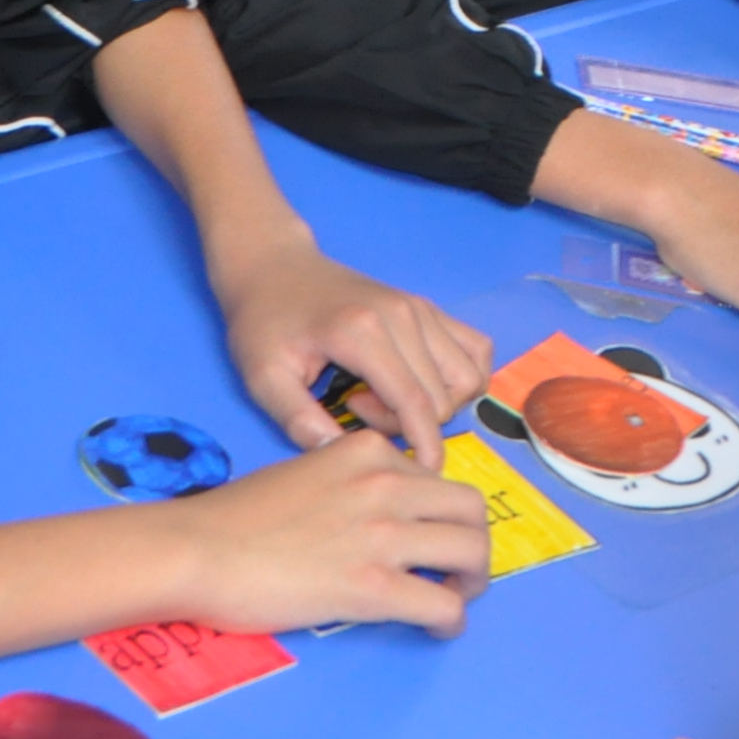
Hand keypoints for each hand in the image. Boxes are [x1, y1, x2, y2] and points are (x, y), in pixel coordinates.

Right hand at [164, 431, 490, 638]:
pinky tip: (437, 629)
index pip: (436, 477)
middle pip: (470, 509)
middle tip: (456, 567)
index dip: (439, 512)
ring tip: (453, 596)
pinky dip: (451, 621)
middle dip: (472, 540)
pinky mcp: (372, 587)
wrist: (197, 550)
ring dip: (472, 579)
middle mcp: (384, 484)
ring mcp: (381, 535)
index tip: (428, 535)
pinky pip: (444, 604)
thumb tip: (375, 509)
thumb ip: (349, 480)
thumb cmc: (235, 517)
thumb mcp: (304, 470)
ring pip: (472, 553)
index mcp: (367, 451)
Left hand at [209, 223, 488, 461]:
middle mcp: (403, 315)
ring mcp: (420, 307)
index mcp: (362, 333)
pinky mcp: (428, 307)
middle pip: (442, 396)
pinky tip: (422, 385)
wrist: (274, 266)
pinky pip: (475, 349)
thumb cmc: (264, 322)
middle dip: (410, 424)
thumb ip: (298, 420)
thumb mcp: (263, 377)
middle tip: (356, 411)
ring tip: (386, 398)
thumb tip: (339, 456)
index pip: (415, 402)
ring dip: (439, 403)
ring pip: (467, 375)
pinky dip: (462, 377)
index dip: (424, 445)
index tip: (417, 472)